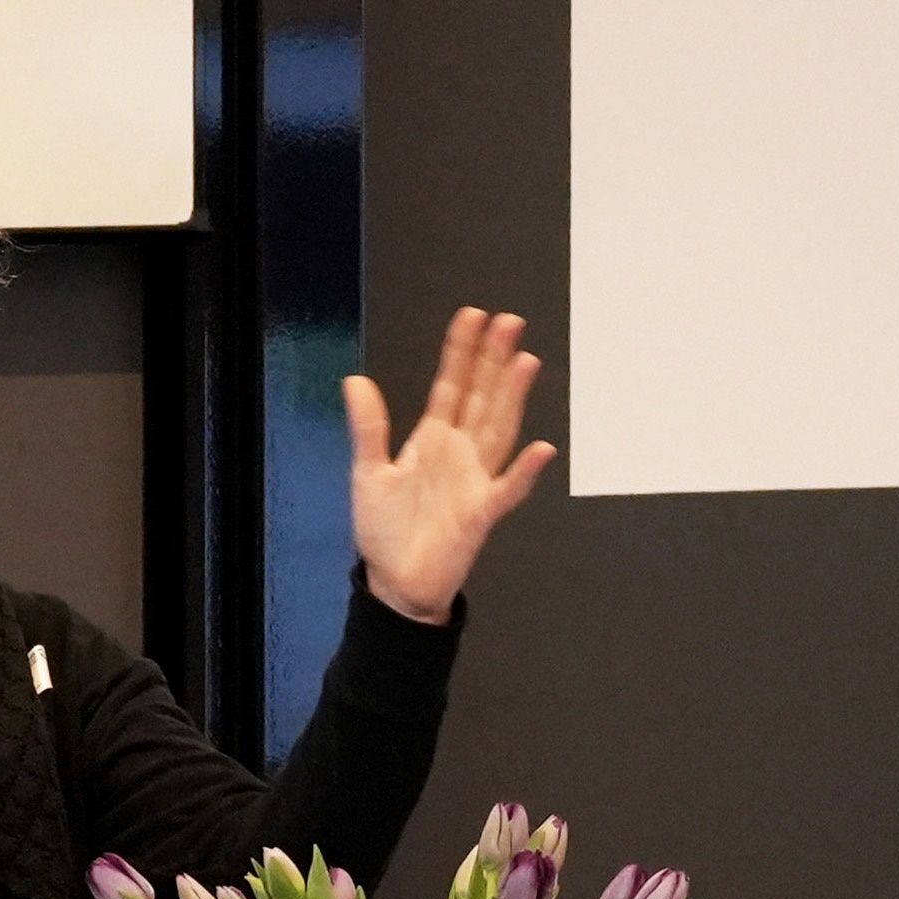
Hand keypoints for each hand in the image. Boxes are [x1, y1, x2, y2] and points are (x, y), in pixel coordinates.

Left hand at [344, 307, 553, 623]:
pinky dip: (525, 472)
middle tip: (509, 322)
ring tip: (525, 361)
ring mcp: (475, 480)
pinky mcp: (481, 513)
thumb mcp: (367, 472)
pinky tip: (542, 449)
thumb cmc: (387, 531)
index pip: (452, 385)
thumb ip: (368, 427)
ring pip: (499, 430)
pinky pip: (507, 489)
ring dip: (513, 398)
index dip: (462, 352)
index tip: (474, 316)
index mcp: (434, 439)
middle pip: (483, 397)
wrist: (395, 583)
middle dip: (494, 360)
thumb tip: (356, 380)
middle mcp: (460, 453)